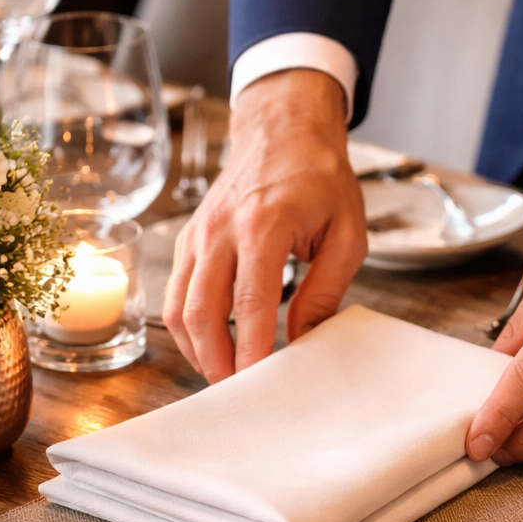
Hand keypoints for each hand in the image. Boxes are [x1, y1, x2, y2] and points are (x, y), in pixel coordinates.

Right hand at [163, 69, 367, 382]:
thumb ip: (325, 290)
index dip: (250, 348)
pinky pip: (176, 291)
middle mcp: (221, 230)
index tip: (260, 381)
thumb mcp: (346, 233)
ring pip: (179, 306)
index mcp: (263, 225)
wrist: (283, 131)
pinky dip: (188, 325)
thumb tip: (302, 340)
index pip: (249, 302)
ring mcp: (198, 233)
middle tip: (239, 390)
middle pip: (202, 311)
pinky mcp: (189, 238)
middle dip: (217, 360)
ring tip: (223, 374)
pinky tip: (211, 343)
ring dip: (197, 349)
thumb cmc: (320, 179)